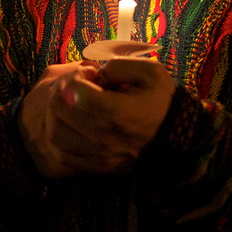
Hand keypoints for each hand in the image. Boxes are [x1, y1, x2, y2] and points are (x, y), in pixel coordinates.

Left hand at [18, 59, 174, 178]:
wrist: (176, 137)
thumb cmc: (161, 101)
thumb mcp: (151, 71)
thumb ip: (119, 65)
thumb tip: (95, 73)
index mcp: (117, 112)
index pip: (74, 92)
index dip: (75, 76)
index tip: (88, 73)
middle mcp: (104, 137)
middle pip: (60, 110)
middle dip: (62, 90)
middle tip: (75, 85)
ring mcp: (98, 155)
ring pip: (55, 133)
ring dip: (56, 114)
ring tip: (70, 104)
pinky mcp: (97, 166)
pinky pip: (62, 153)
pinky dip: (61, 136)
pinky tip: (71, 124)